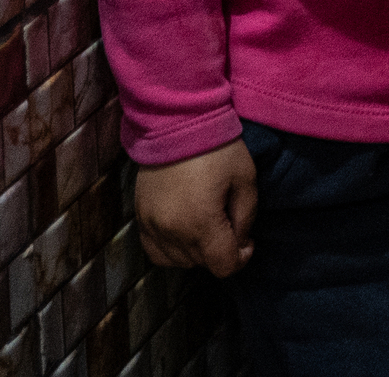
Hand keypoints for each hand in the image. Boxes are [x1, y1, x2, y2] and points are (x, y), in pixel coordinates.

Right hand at [136, 140, 258, 276]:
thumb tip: (240, 242)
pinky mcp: (140, 218)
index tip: (247, 240)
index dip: (241, 258)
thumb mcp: (245, 179)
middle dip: (220, 250)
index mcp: (202, 223)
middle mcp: (173, 232)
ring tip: (207, 226)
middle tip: (228, 224)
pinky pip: (155, 251)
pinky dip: (172, 250)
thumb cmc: (217, 148)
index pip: (223, 266)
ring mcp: (153, 227)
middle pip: (202, 264)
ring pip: (179, 261)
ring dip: (197, 252)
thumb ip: (246, 217)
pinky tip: (184, 233)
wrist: (177, 122)